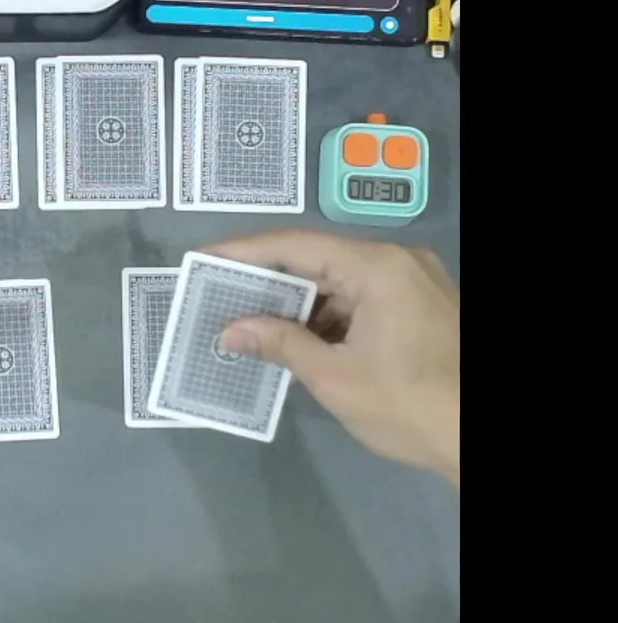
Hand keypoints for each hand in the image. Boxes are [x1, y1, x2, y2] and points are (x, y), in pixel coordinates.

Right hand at [205, 230, 459, 487]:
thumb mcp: (334, 377)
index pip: (297, 246)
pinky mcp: (418, 305)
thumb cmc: (408, 407)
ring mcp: (411, 282)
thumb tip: (230, 331)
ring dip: (295, 303)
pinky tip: (292, 337)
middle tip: (217, 294)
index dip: (246, 252)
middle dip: (267, 281)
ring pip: (338, 280)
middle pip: (318, 259)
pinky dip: (326, 315)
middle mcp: (397, 262)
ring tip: (245, 320)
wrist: (480, 439)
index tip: (204, 260)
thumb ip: (280, 343)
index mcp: (378, 268)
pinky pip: (359, 297)